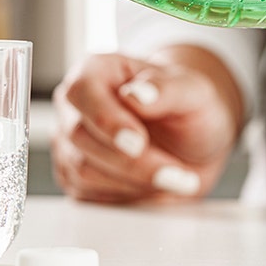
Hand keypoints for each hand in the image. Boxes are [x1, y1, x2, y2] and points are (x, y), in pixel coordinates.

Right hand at [51, 49, 241, 203]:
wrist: (192, 145)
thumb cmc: (189, 111)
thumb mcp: (194, 92)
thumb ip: (167, 89)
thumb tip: (137, 94)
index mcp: (97, 70)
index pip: (82, 90)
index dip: (107, 119)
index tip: (138, 143)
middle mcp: (76, 104)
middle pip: (82, 137)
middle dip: (134, 162)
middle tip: (178, 174)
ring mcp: (70, 142)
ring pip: (83, 170)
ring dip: (133, 182)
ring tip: (174, 178)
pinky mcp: (72, 175)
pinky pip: (86, 194)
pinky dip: (124, 196)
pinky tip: (151, 186)